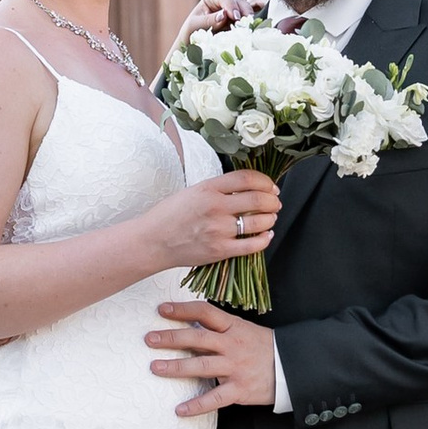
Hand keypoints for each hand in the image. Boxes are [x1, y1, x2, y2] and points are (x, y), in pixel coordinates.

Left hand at [146, 294, 275, 415]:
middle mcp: (232, 345)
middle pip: (197, 339)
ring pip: (201, 366)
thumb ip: (219, 328)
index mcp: (233, 327)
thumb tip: (190, 324)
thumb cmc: (265, 347)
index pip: (205, 312)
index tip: (162, 309)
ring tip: (155, 367)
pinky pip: (214, 398)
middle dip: (171, 338)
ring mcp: (235, 367)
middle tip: (149, 339)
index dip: (182, 309)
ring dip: (176, 367)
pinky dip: (196, 406)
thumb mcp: (244, 330)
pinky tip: (179, 410)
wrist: (293, 367)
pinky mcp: (239, 389)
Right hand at [156, 165, 282, 269]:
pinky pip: (252, 245)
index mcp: (208, 188)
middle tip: (275, 202)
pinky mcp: (220, 250)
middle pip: (258, 199)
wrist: (153, 241)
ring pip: (259, 221)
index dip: (265, 181)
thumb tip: (247, 189)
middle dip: (273, 201)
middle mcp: (215, 207)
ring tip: (270, 218)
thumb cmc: (170, 216)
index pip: (247, 178)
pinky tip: (266, 235)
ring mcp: (219, 230)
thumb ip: (219, 189)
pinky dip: (265, 239)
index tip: (271, 186)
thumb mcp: (193, 191)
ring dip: (271, 219)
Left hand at [175, 0, 257, 42]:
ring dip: (250, 18)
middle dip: (244, 11)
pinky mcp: (243, 18)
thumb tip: (224, 15)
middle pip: (239, 1)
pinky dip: (257, 19)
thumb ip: (209, 20)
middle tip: (246, 24)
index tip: (235, 17)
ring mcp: (237, 8)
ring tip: (252, 28)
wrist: (196, 40)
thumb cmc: (193, 29)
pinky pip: (253, 15)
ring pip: (248, 8)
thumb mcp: (196, 25)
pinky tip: (258, 26)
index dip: (230, 5)